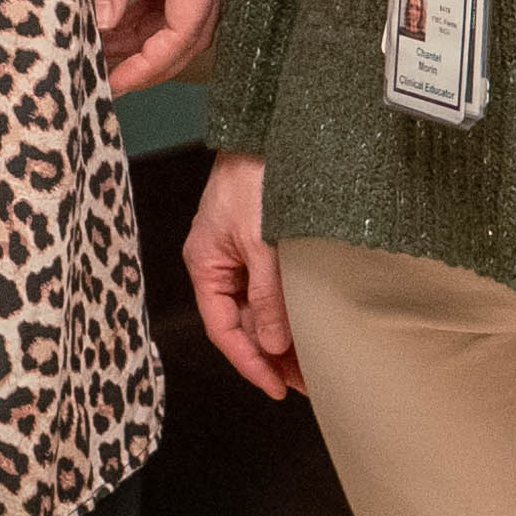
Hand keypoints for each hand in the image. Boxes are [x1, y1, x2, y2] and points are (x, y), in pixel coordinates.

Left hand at [87, 0, 225, 96]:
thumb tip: (101, 24)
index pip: (186, 25)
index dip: (151, 63)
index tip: (113, 83)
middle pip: (194, 26)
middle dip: (151, 59)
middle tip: (106, 81)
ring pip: (190, 6)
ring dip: (152, 34)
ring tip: (107, 54)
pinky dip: (156, 6)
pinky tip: (123, 16)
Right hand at [181, 151, 295, 400]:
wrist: (270, 128)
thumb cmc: (256, 175)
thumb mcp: (262, 242)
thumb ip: (268, 295)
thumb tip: (272, 344)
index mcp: (205, 262)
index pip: (223, 327)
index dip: (249, 362)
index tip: (277, 387)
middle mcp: (219, 262)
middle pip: (242, 322)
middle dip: (271, 355)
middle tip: (305, 383)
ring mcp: (239, 252)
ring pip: (258, 307)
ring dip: (281, 335)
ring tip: (310, 363)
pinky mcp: (260, 242)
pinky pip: (269, 287)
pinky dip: (286, 309)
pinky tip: (307, 326)